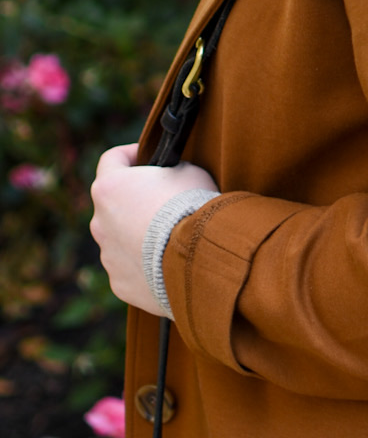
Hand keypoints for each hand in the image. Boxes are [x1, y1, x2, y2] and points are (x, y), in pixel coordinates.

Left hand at [90, 144, 219, 313]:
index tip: (149, 157)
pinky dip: (146, 264)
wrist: (199, 257)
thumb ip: (170, 172)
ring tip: (173, 238)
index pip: (112, 159)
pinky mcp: (118, 283)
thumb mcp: (189, 171)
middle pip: (114, 204)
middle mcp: (99, 221)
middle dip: (135, 200)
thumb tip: (170, 178)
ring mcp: (108, 255)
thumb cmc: (192, 206)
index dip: (132, 154)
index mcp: (109, 187)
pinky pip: (131, 268)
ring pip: (120, 239)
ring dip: (139, 235)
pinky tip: (170, 263)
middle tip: (166, 202)